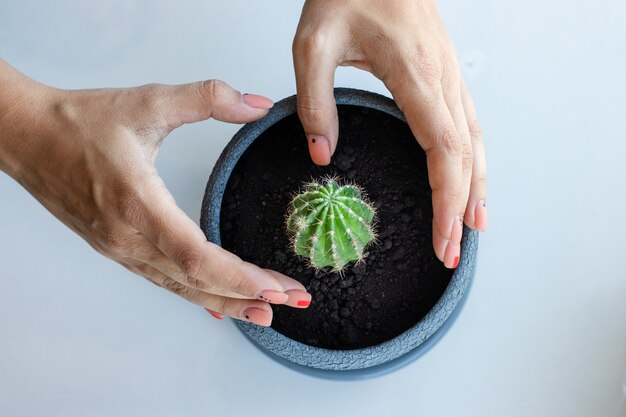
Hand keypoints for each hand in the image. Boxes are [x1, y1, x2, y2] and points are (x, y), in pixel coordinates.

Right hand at [0, 61, 310, 325]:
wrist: (24, 135)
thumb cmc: (80, 120)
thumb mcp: (148, 100)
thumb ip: (208, 98)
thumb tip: (256, 104)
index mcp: (137, 201)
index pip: (195, 254)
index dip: (238, 277)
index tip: (277, 287)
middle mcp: (127, 236)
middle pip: (195, 280)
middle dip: (248, 295)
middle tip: (293, 301)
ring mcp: (119, 248)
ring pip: (180, 287)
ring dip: (225, 302)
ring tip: (266, 313)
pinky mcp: (115, 248)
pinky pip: (162, 280)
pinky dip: (195, 294)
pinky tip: (218, 304)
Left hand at [293, 0, 487, 267]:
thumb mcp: (313, 43)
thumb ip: (315, 101)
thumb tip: (323, 155)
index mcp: (413, 74)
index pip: (444, 151)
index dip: (447, 200)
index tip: (442, 238)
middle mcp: (441, 78)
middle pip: (467, 155)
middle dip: (461, 208)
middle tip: (452, 251)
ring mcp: (447, 75)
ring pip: (475, 141)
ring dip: (476, 187)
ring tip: (471, 226)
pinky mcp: (442, 73)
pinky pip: (468, 123)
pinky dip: (474, 159)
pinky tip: (470, 178)